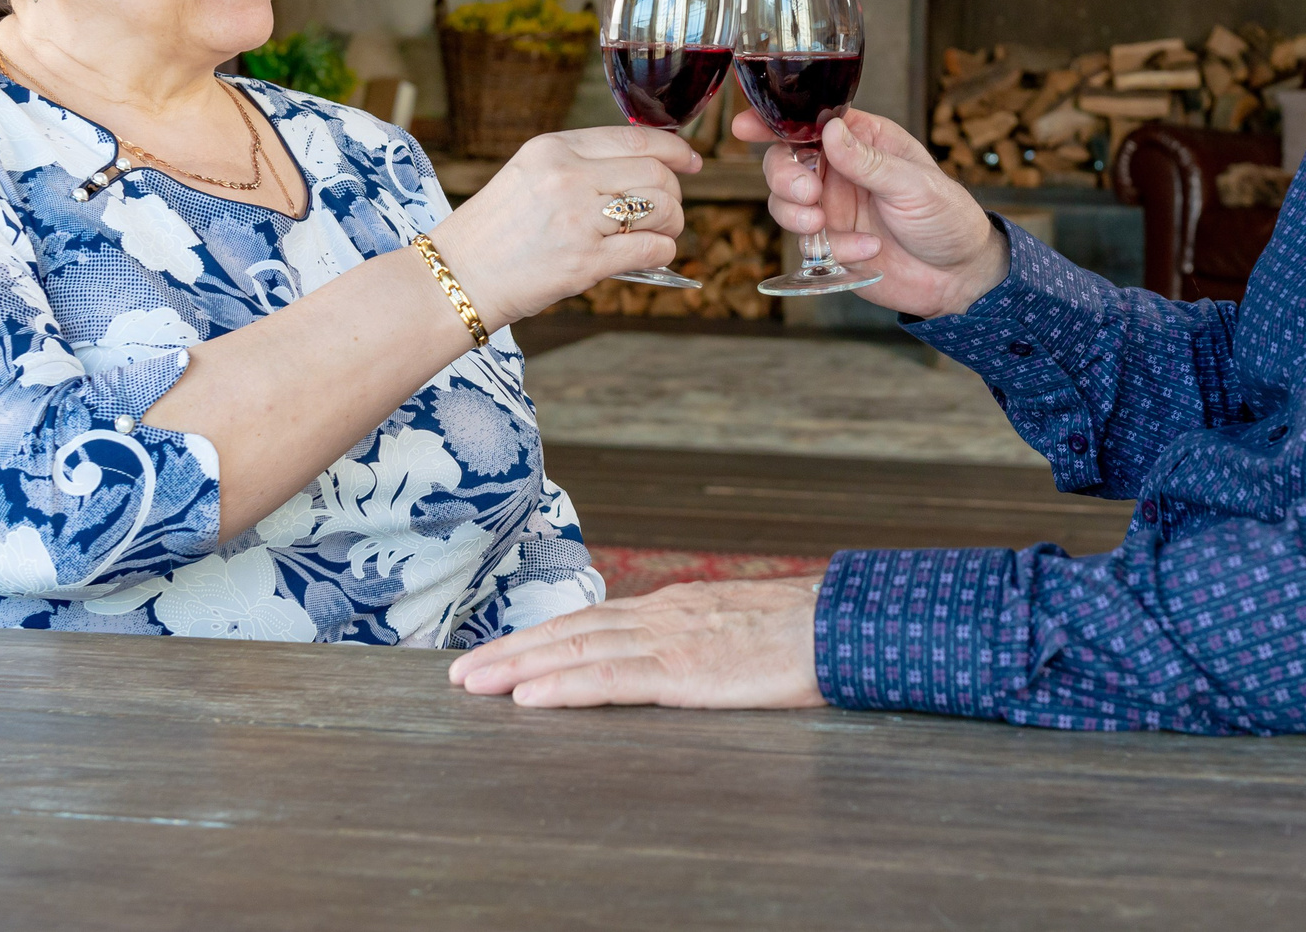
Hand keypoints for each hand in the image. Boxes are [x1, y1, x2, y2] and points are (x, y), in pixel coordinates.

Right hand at [428, 126, 698, 330]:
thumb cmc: (494, 231)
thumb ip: (580, 164)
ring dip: (672, 224)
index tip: (691, 160)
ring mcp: (577, 220)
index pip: (634, 138)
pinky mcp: (584, 262)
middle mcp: (567, 177)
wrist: (455, 277)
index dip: (674, 149)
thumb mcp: (529, 174)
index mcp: (553, 147)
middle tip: (668, 211)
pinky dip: (663, 253)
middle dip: (674, 193)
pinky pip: (651, 249)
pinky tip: (650, 256)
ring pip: (661, 208)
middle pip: (656, 173)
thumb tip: (645, 167)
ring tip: (658, 234)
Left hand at [447, 578, 823, 708]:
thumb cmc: (804, 635)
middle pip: (571, 631)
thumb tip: (675, 659)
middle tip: (460, 672)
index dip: (542, 636)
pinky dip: (563, 685)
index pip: (592, 620)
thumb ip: (699, 640)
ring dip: (519, 666)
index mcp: (674, 608)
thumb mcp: (739, 630)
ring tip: (473, 683)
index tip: (501, 653)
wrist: (845, 626)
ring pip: (578, 650)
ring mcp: (670, 640)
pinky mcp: (684, 671)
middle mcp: (662, 616)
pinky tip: (529, 696)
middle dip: (512, 651)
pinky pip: (610, 679)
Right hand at [732, 108, 1008, 319]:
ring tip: (823, 225)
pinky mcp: (832, 244)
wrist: (960, 277)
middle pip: (784, 162)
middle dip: (784, 177)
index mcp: (863, 141)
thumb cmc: (948, 217)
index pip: (810, 122)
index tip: (746, 126)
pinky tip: (869, 250)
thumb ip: (867, 161)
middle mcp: (841, 171)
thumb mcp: (913, 183)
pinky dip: (834, 249)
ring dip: (795, 214)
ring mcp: (833, 208)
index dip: (774, 121)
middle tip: (807, 193)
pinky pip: (808, 245)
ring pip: (784, 203)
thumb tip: (829, 132)